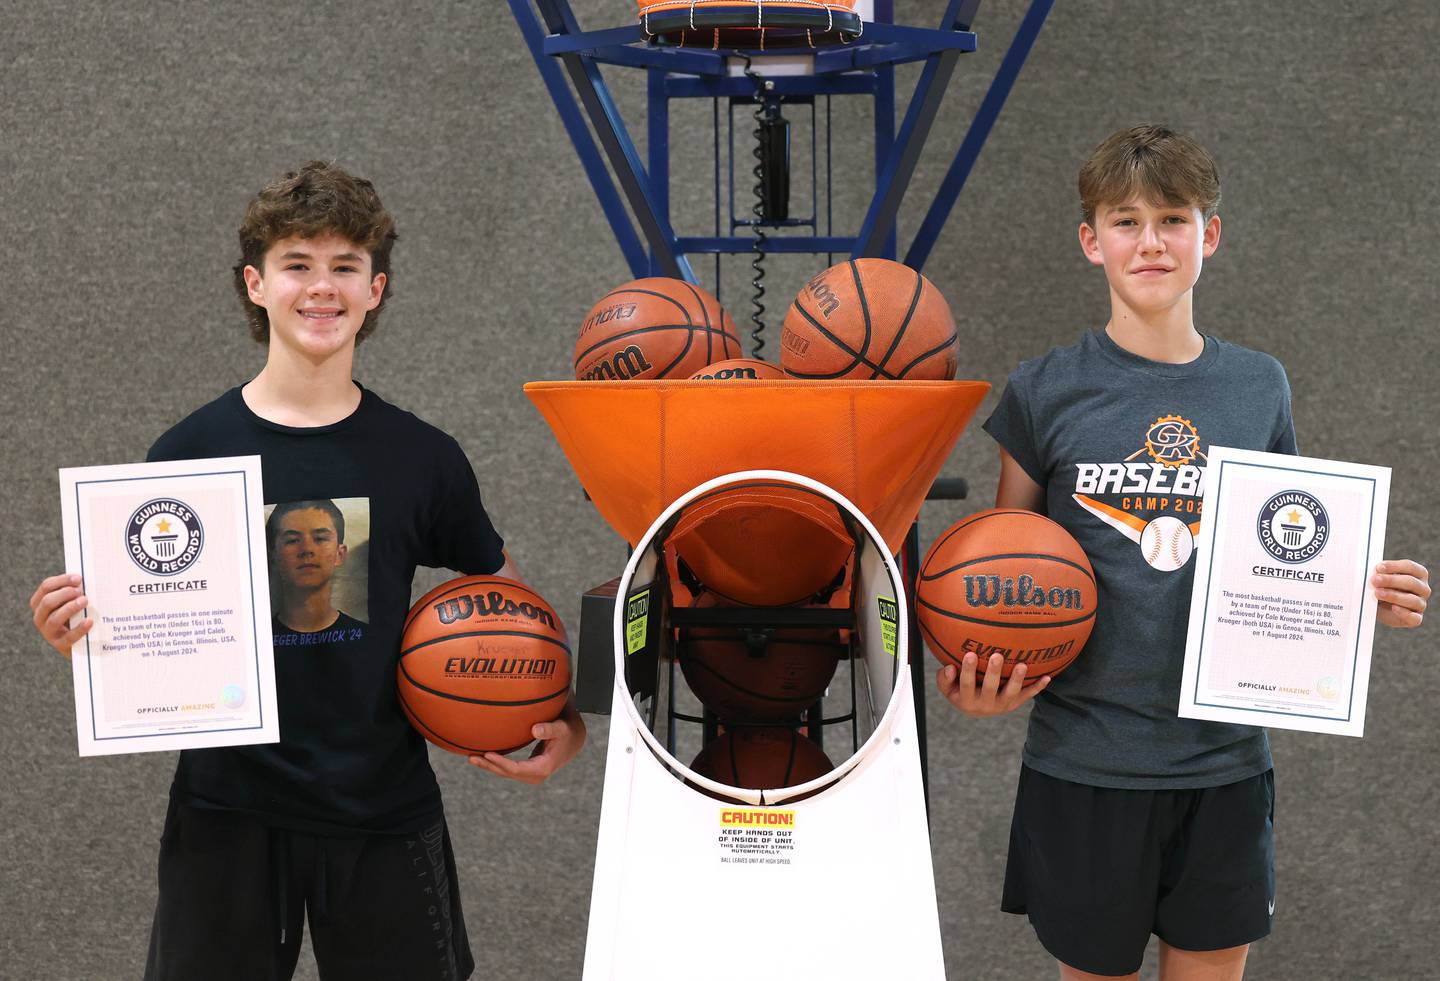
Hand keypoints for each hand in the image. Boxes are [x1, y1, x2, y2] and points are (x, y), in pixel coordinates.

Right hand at [29, 573, 92, 658]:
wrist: (79, 644)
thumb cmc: (74, 617)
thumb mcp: (69, 603)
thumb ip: (73, 592)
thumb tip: (84, 580)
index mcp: (39, 603)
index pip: (46, 587)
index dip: (62, 580)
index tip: (79, 578)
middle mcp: (40, 617)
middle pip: (47, 602)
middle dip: (65, 593)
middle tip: (81, 591)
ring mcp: (48, 632)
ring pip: (54, 618)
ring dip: (70, 608)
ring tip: (85, 601)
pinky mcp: (60, 644)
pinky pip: (69, 636)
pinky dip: (80, 628)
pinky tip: (89, 621)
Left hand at [467, 699, 586, 784]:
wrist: (573, 739)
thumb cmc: (566, 731)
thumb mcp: (560, 728)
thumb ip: (549, 729)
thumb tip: (534, 729)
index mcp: (543, 767)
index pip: (517, 769)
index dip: (501, 763)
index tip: (487, 754)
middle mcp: (536, 774)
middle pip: (508, 773)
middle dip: (489, 766)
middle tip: (471, 757)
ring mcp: (531, 774)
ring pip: (506, 773)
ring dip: (489, 766)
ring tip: (471, 757)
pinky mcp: (527, 770)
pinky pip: (508, 769)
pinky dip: (495, 763)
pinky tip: (483, 756)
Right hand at [936, 652, 1049, 717]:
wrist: (978, 709)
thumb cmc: (960, 690)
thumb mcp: (947, 688)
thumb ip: (944, 678)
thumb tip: (950, 667)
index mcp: (966, 700)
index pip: (966, 684)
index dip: (967, 671)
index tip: (970, 654)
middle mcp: (985, 704)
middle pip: (990, 688)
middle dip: (994, 672)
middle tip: (997, 655)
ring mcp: (1002, 704)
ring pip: (1011, 692)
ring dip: (1018, 679)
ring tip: (1022, 665)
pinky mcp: (1015, 703)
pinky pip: (1028, 695)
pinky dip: (1038, 687)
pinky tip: (1047, 677)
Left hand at [1373, 559, 1428, 628]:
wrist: (1378, 607)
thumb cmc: (1382, 588)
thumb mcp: (1380, 579)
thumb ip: (1380, 574)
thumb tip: (1374, 571)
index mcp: (1418, 574)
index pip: (1410, 567)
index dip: (1394, 566)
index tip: (1379, 568)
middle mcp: (1423, 588)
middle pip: (1411, 582)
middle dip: (1391, 580)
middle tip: (1375, 580)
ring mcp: (1421, 604)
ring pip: (1413, 600)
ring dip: (1394, 596)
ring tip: (1378, 593)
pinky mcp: (1416, 618)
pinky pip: (1414, 618)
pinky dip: (1404, 613)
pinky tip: (1393, 608)